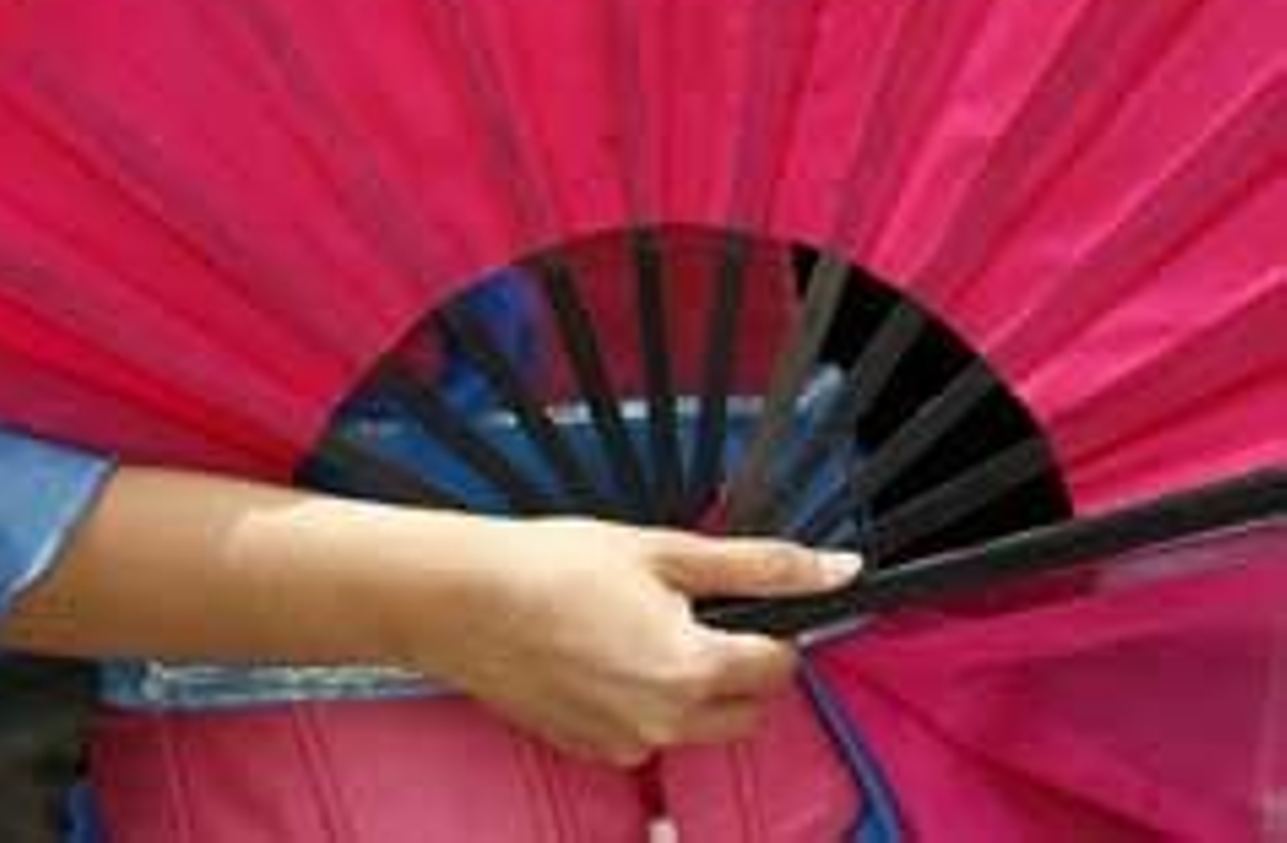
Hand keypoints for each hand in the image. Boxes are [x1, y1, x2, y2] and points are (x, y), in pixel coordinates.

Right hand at [405, 517, 857, 768]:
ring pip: (701, 725)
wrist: (465, 599)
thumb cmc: (558, 564)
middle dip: (742, 662)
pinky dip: (647, 700)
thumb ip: (760, 566)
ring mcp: (630, 746)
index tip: (745, 597)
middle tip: (696, 607)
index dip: (774, 624)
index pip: (782, 665)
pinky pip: (649, 734)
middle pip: (749, 707)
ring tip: (642, 624)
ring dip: (696, 685)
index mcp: (697, 671)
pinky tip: (607, 651)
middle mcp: (670, 724)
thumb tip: (836, 570)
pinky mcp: (594, 752)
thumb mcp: (666, 550)